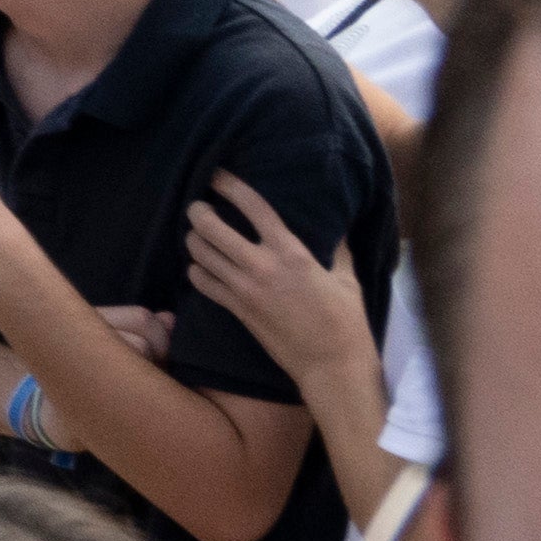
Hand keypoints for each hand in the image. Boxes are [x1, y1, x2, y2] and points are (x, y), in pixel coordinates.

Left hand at [182, 169, 377, 404]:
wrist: (332, 366)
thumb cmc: (345, 322)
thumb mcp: (346, 279)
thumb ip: (336, 249)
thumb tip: (337, 226)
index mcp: (292, 253)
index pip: (254, 207)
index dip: (231, 186)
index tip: (217, 175)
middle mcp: (262, 266)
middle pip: (211, 227)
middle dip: (199, 211)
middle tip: (199, 207)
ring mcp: (244, 289)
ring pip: (199, 253)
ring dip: (194, 239)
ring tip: (198, 234)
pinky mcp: (236, 310)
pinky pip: (201, 282)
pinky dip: (197, 270)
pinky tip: (203, 267)